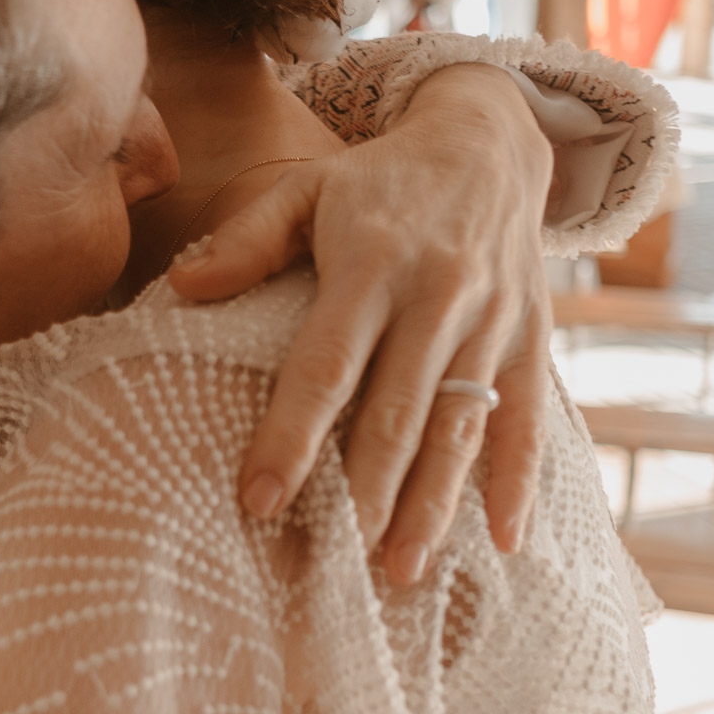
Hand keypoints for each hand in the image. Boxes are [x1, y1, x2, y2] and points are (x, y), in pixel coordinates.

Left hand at [171, 63, 552, 581]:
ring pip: (460, 426)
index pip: (325, 366)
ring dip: (433, 505)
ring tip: (399, 573)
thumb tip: (182, 288)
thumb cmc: (377, 181)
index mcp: (372, 264)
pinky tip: (501, 542)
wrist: (489, 141)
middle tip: (333, 569)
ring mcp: (491, 324)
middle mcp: (437, 298)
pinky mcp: (531, 340)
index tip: (259, 502)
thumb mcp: (306, 188)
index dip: (291, 437)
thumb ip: (247, 238)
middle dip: (364, 495)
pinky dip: (518, 482)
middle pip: (396, 412)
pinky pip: (529, 420)